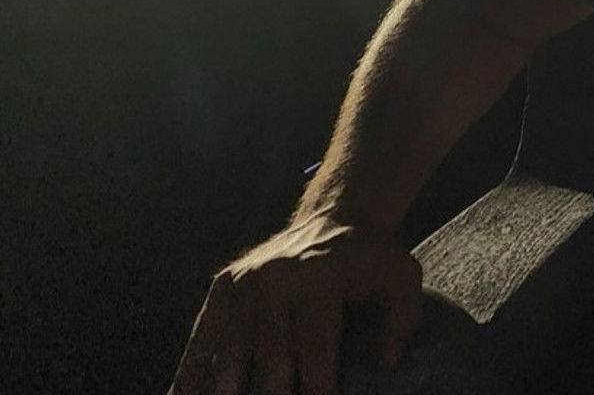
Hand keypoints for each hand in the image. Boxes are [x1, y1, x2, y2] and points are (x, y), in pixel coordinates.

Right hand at [170, 214, 421, 394]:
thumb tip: (386, 362)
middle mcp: (275, 279)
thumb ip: (402, 320)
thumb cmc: (371, 260)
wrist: (336, 216)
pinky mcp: (222, 288)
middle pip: (269, 359)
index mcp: (319, 278)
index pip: (315, 350)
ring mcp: (243, 283)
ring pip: (229, 355)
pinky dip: (191, 375)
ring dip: (225, 390)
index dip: (318, 390)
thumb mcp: (402, 277)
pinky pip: (203, 340)